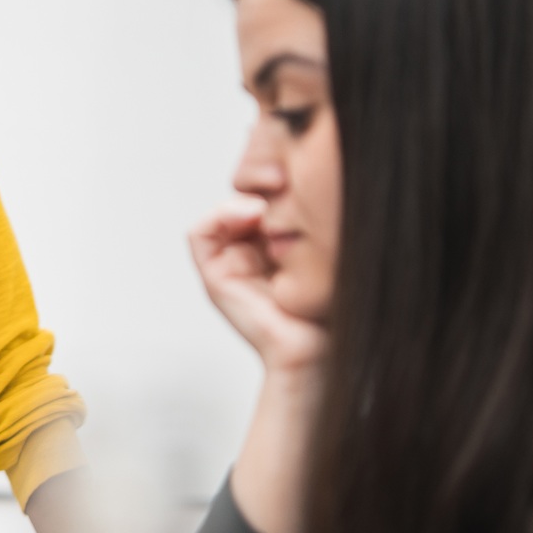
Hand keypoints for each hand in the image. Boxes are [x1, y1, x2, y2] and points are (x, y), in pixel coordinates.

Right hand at [188, 197, 327, 374]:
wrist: (318, 350)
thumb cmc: (331, 309)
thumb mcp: (330, 253)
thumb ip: (316, 224)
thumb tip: (309, 184)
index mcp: (275, 249)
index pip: (264, 201)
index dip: (276, 187)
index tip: (298, 182)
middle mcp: (249, 256)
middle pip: (241, 204)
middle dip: (259, 190)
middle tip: (285, 185)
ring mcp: (230, 266)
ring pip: (221, 214)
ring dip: (241, 200)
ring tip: (269, 204)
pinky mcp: (215, 278)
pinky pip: (201, 234)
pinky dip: (220, 215)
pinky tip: (253, 213)